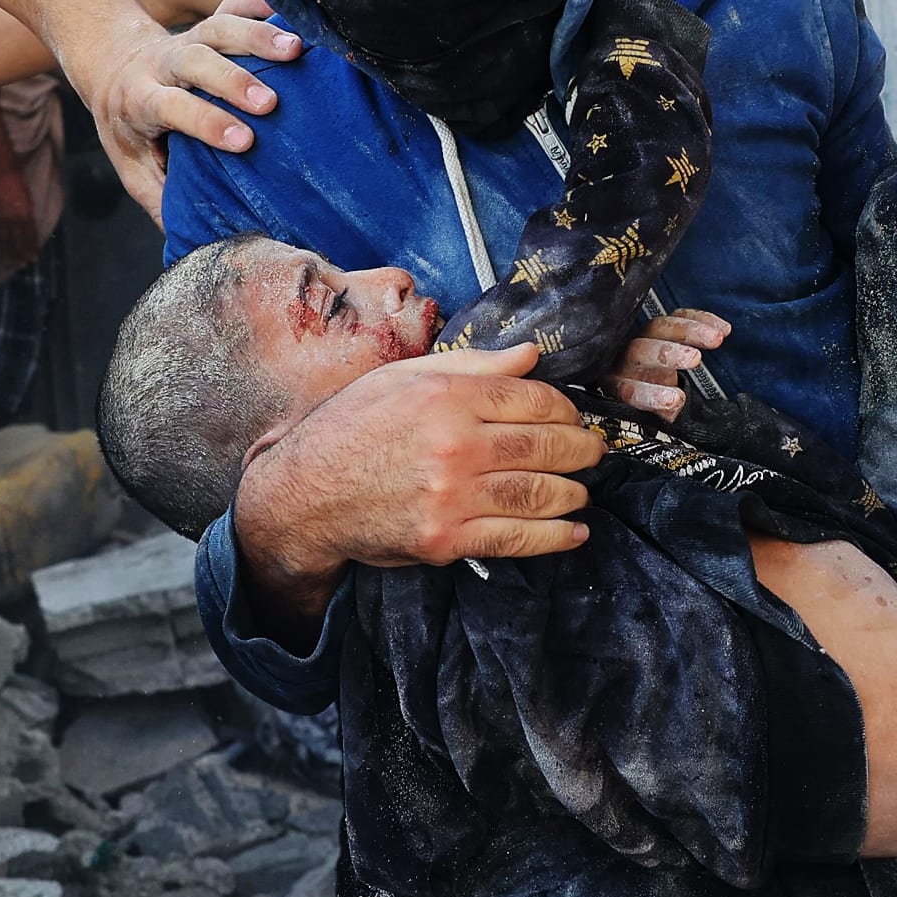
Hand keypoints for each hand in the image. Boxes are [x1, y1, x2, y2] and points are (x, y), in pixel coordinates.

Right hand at [0, 168, 41, 270]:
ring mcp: (0, 218)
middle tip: (22, 266)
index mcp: (26, 214)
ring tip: (8, 264)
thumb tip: (29, 228)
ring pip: (4, 240)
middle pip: (17, 241)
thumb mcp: (28, 200)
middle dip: (20, 255)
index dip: (32, 247)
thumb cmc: (18, 183)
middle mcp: (13, 219)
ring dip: (7, 253)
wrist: (1, 173)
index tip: (34, 258)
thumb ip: (28, 215)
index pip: (30, 236)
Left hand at [84, 0, 303, 221]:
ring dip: (256, 36)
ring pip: (218, 27)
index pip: (171, 108)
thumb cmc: (128, 126)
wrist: (112, 63)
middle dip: (232, 80)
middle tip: (269, 103)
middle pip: (195, 62)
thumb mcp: (131, 166)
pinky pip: (232, 4)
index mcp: (141, 100)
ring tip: (296, 50)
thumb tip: (195, 246)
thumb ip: (159, 199)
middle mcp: (163, 64)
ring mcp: (188, 38)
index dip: (206, 122)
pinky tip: (290, 9)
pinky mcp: (208, 23)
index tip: (244, 141)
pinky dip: (260, 3)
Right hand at [233, 344, 604, 630]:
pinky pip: (515, 538)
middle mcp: (454, 444)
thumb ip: (473, 366)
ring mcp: (451, 496)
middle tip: (592, 452)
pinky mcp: (445, 540)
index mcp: (446, 396)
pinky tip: (574, 532)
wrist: (304, 495)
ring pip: (539, 492)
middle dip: (581, 449)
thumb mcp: (402, 378)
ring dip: (573, 492)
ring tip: (582, 489)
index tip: (573, 417)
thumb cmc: (350, 429)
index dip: (566, 409)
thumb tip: (530, 356)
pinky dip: (554, 537)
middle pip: (545, 444)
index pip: (534, 399)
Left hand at [601, 309, 730, 419]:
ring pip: (661, 328)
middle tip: (695, 358)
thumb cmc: (650, 400)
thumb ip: (663, 414)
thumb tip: (673, 410)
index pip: (630, 390)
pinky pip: (679, 317)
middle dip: (667, 354)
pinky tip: (724, 329)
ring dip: (690, 330)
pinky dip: (702, 320)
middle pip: (641, 351)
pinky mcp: (660, 326)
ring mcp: (642, 338)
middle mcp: (625, 360)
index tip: (676, 400)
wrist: (645, 383)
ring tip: (717, 338)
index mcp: (617, 387)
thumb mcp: (654, 415)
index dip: (651, 395)